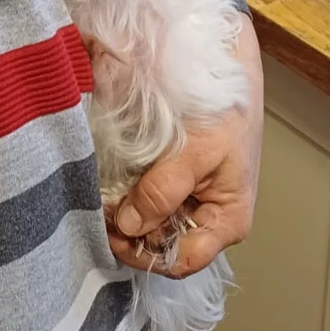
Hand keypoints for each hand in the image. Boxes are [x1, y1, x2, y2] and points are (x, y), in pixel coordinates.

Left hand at [106, 16, 263, 277]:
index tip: (112, 233)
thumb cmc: (224, 112)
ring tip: (104, 196)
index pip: (181, 260)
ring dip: (128, 215)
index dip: (144, 254)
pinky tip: (115, 183)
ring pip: (155, 224)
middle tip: (101, 210)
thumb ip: (162, 193)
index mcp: (227, 221)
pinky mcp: (180, 180)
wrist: (229, 69)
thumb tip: (129, 226)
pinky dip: (132, 196)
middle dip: (132, 233)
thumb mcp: (194, 152)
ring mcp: (195, 200)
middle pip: (165, 245)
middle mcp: (211, 219)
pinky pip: (153, 200)